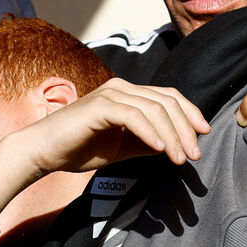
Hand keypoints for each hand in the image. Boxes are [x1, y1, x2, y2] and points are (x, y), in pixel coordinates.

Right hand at [0, 78, 209, 225]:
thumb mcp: (122, 148)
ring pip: (154, 109)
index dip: (189, 113)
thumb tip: (173, 145)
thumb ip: (146, 142)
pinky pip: (133, 116)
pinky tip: (160, 149)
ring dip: (171, 135)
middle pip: (166, 101)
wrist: (42, 152)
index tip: (203, 135)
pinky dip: (150, 132)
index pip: (168, 96)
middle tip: (194, 154)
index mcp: (127, 94)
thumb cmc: (78, 149)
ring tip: (180, 158)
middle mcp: (121, 88)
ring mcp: (110, 94)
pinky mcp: (99, 106)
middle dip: (185, 128)